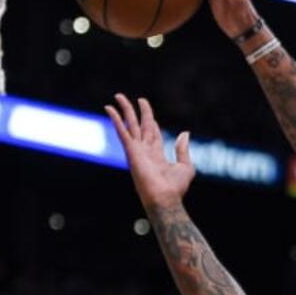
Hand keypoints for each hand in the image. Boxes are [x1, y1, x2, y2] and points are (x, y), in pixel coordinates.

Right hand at [104, 94, 194, 209]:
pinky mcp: (131, 151)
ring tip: (119, 96)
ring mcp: (136, 150)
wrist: (166, 198)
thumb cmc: (176, 188)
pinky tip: (109, 108)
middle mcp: (145, 151)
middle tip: (134, 98)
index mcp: (157, 155)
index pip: (152, 133)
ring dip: (124, 110)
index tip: (147, 111)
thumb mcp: (186, 166)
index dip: (150, 122)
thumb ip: (183, 149)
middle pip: (140, 126)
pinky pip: (122, 131)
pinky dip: (115, 119)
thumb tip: (185, 133)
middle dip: (136, 112)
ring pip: (129, 125)